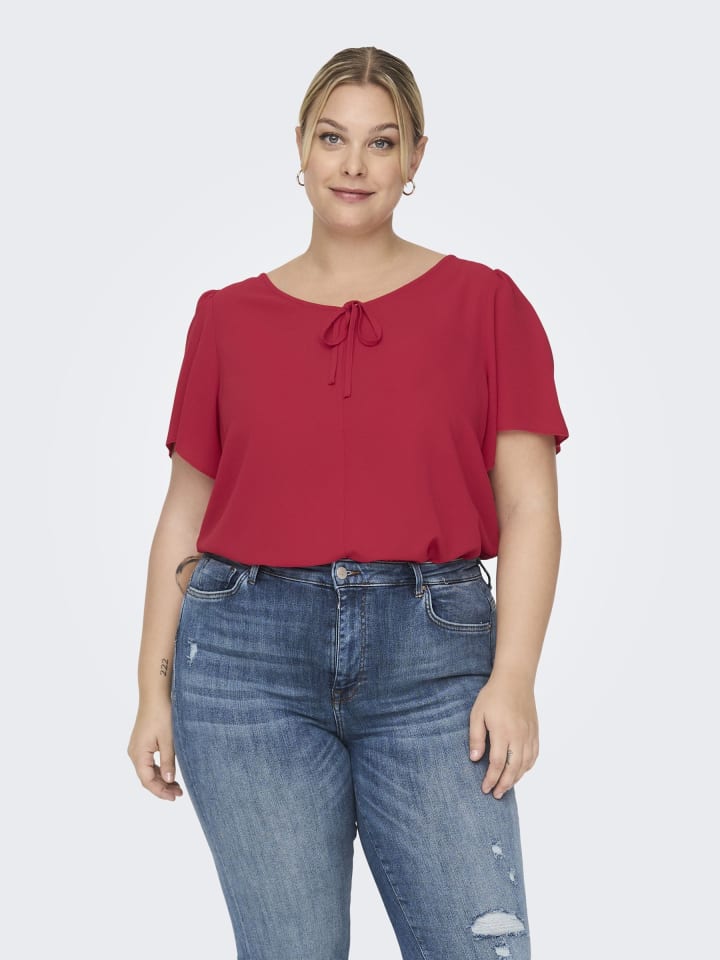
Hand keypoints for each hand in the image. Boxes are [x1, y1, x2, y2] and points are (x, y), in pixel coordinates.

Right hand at [127, 700, 183, 800]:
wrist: (155, 694)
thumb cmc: (162, 714)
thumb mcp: (169, 740)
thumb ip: (168, 762)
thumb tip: (169, 780)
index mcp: (138, 754)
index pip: (147, 781)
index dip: (160, 791)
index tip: (175, 797)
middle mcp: (134, 752)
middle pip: (146, 777)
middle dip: (162, 787)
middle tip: (179, 794)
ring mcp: (136, 747)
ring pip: (147, 771)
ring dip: (160, 779)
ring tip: (176, 786)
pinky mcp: (141, 742)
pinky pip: (148, 762)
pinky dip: (158, 769)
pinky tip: (169, 772)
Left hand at [468, 675, 538, 798]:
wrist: (515, 680)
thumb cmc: (493, 696)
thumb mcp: (477, 714)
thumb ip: (476, 737)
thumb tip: (475, 759)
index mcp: (503, 732)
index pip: (498, 764)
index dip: (491, 779)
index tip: (485, 788)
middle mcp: (518, 736)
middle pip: (513, 768)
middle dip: (504, 784)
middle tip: (496, 794)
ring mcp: (529, 735)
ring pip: (525, 764)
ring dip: (516, 778)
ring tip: (506, 787)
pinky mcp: (535, 732)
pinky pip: (534, 755)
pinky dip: (527, 767)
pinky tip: (520, 771)